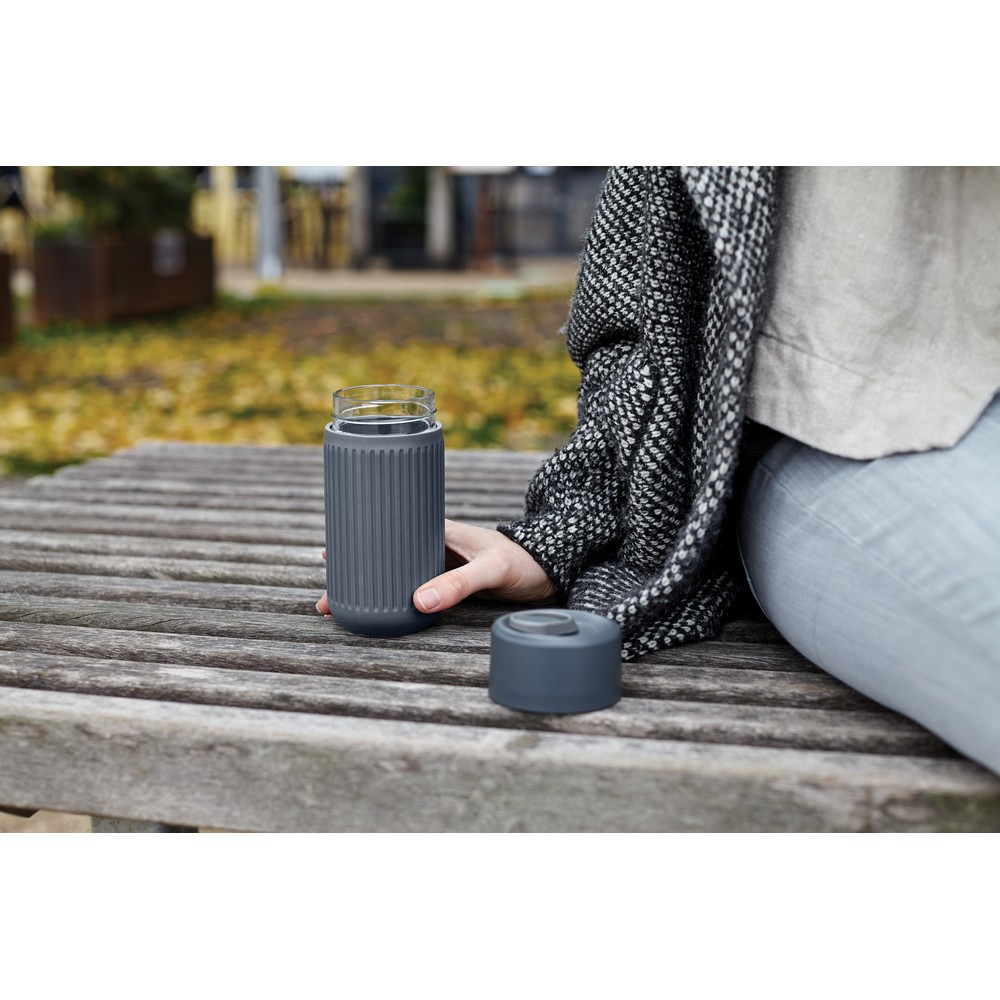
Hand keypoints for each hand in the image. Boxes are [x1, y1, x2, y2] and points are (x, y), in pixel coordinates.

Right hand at [315, 519, 556, 616]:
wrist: (552, 571)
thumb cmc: (525, 562)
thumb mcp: (492, 570)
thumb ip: (459, 584)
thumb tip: (418, 601)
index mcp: (438, 528)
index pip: (388, 528)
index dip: (356, 540)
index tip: (327, 554)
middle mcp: (433, 543)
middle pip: (383, 554)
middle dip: (352, 573)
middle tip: (326, 597)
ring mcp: (439, 563)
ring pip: (393, 573)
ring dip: (368, 587)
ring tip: (339, 607)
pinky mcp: (448, 581)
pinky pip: (409, 586)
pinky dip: (389, 596)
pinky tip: (377, 611)